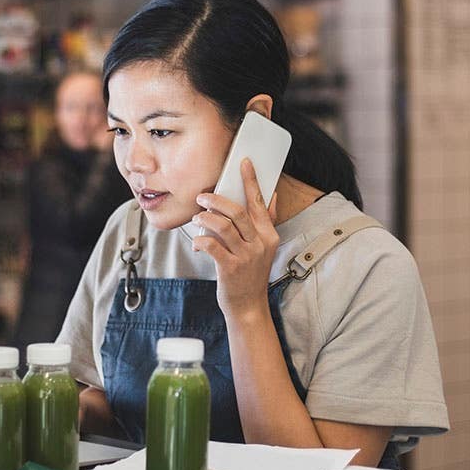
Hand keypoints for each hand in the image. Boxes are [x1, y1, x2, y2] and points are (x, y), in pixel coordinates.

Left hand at [192, 158, 279, 321]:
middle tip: (202, 196)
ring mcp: (245, 257)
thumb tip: (272, 196)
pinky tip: (198, 243)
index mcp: (268, 235)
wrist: (248, 305)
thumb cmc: (251, 274)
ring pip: (222, 226)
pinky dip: (201, 241)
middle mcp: (259, 244)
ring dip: (205, 218)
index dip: (251, 180)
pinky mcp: (230, 268)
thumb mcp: (264, 248)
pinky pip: (212, 246)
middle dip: (216, 199)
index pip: (259, 202)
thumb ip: (267, 221)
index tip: (243, 163)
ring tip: (197, 217)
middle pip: (238, 211)